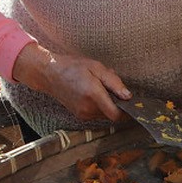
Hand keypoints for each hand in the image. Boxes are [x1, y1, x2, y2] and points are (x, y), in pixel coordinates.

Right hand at [12, 43, 130, 121]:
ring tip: (99, 87)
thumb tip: (128, 96)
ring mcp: (83, 114)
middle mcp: (88, 108)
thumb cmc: (73, 67)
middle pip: (112, 113)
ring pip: (105, 114)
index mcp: (93, 95)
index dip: (127, 112)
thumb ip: (114, 83)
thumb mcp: (97, 68)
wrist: (50, 74)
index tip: (132, 104)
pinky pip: (97, 113)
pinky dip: (100, 105)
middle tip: (111, 86)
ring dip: (108, 103)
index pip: (116, 115)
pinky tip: (93, 92)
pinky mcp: (80, 115)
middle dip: (116, 102)